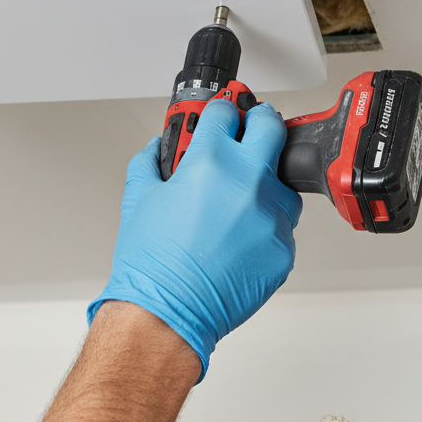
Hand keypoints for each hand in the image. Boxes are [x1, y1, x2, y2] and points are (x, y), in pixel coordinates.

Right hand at [88, 100, 301, 379]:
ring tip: (242, 193)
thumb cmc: (151, 263)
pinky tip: (241, 235)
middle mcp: (248, 182)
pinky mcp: (284, 248)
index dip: (219, 110)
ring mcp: (271, 215)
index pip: (224, 113)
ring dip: (266, 178)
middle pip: (270, 127)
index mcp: (210, 161)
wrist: (168, 312)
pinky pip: (282, 224)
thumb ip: (150, 162)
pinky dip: (264, 224)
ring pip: (284, 180)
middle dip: (258, 120)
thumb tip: (156, 150)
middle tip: (250, 124)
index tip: (219, 112)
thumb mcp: (138, 197)